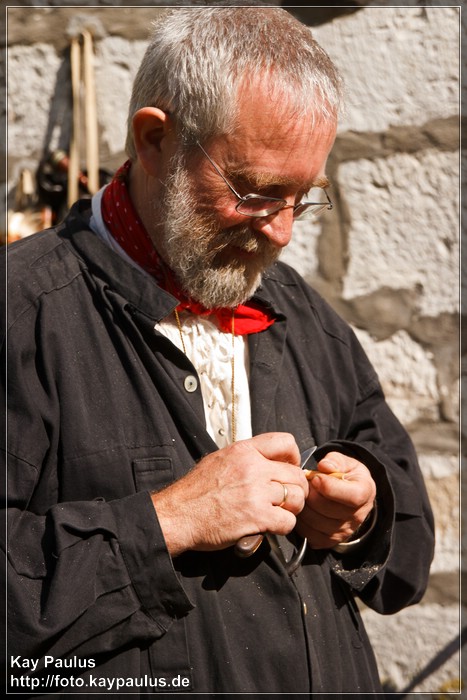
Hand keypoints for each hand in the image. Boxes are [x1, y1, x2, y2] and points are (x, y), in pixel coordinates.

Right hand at [151, 432, 309, 556]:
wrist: (177, 515)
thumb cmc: (194, 492)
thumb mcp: (218, 460)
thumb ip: (244, 458)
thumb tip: (264, 461)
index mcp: (244, 451)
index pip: (285, 442)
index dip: (293, 457)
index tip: (290, 468)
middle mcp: (253, 468)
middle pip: (296, 474)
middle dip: (295, 489)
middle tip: (286, 498)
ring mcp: (256, 492)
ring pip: (297, 498)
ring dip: (292, 509)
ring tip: (279, 512)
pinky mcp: (257, 517)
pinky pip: (288, 522)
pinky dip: (283, 527)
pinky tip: (270, 526)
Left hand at [296, 451, 375, 548]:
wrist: (350, 495)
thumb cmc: (346, 476)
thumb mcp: (345, 462)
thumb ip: (335, 461)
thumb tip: (324, 466)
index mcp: (365, 493)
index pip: (351, 496)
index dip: (329, 487)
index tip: (315, 477)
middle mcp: (358, 516)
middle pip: (329, 509)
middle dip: (311, 494)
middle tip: (305, 485)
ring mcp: (345, 531)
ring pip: (316, 522)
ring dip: (304, 507)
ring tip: (303, 495)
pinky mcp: (331, 540)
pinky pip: (310, 535)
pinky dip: (301, 522)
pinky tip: (303, 509)